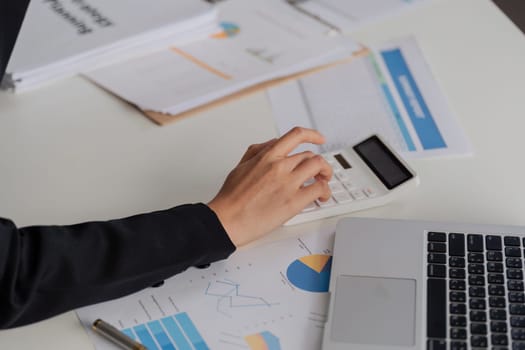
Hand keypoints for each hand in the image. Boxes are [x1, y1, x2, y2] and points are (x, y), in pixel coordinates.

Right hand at [208, 127, 331, 246]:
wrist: (228, 220)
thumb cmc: (231, 197)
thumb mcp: (242, 165)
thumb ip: (258, 151)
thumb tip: (273, 143)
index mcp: (267, 156)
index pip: (296, 135)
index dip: (312, 135)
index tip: (319, 138)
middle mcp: (279, 166)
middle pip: (310, 155)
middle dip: (318, 163)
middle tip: (320, 171)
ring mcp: (288, 183)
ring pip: (318, 167)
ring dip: (325, 173)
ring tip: (323, 181)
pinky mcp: (294, 201)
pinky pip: (319, 189)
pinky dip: (324, 190)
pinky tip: (321, 196)